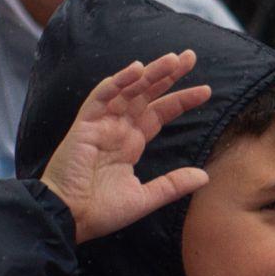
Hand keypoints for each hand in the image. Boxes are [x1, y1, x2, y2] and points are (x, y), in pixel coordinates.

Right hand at [39, 52, 212, 241]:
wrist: (68, 219)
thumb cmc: (100, 211)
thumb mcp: (144, 197)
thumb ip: (173, 184)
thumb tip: (206, 176)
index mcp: (130, 143)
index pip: (159, 113)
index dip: (181, 100)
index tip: (206, 90)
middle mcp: (117, 129)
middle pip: (146, 94)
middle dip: (168, 75)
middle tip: (190, 56)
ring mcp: (100, 125)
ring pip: (127, 90)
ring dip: (148, 73)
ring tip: (173, 59)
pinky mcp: (84, 126)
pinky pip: (100, 97)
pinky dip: (117, 82)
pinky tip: (136, 69)